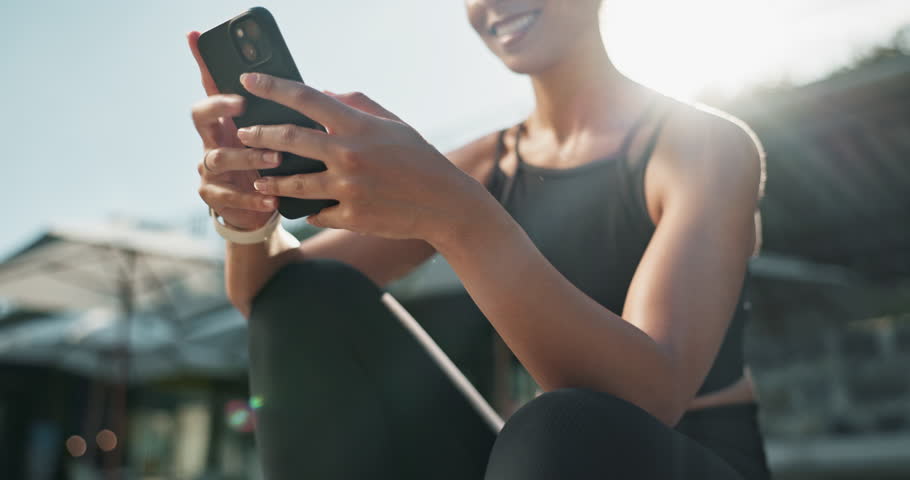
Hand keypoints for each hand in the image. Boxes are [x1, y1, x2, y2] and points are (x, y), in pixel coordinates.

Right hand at [187, 31, 279, 230]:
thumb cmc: (274, 166)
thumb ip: (294, 116)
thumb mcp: (284, 138)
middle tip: (243, 106)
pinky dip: (251, 199)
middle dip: (219, 107)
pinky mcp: (215, 196)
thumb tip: (324, 92)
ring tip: (274, 159)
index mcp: (229, 121)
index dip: (207, 65)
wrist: (260, 211)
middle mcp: (214, 140)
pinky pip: (227, 196)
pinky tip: (271, 198)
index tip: (206, 44)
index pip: (213, 87)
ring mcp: (210, 169)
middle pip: (201, 114)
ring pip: (218, 157)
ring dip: (247, 157)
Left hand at [237, 73, 492, 244]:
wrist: (444, 203)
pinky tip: (300, 207)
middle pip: (288, 140)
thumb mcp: (392, 124)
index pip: (305, 98)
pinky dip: (307, 209)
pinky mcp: (351, 217)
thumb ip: (356, 105)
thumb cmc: (418, 158)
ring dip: (269, 179)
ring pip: (292, 183)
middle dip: (258, 135)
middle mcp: (348, 155)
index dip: (272, 86)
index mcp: (357, 126)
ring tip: (257, 177)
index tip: (248, 81)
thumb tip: (322, 93)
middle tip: (243, 133)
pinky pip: (315, 212)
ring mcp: (348, 189)